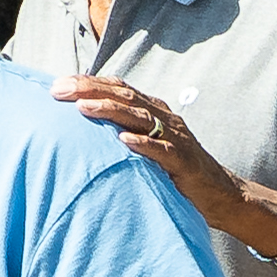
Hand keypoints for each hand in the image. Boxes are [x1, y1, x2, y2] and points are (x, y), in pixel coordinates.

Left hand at [48, 76, 264, 248]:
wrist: (220, 194)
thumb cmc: (175, 170)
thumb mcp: (148, 145)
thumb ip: (123, 132)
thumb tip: (83, 127)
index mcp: (154, 112)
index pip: (120, 89)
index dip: (90, 82)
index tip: (57, 84)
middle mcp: (165, 119)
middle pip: (125, 98)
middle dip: (91, 90)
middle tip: (59, 90)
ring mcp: (176, 139)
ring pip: (141, 118)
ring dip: (110, 111)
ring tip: (82, 108)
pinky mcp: (184, 162)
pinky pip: (163, 151)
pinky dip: (143, 144)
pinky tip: (123, 141)